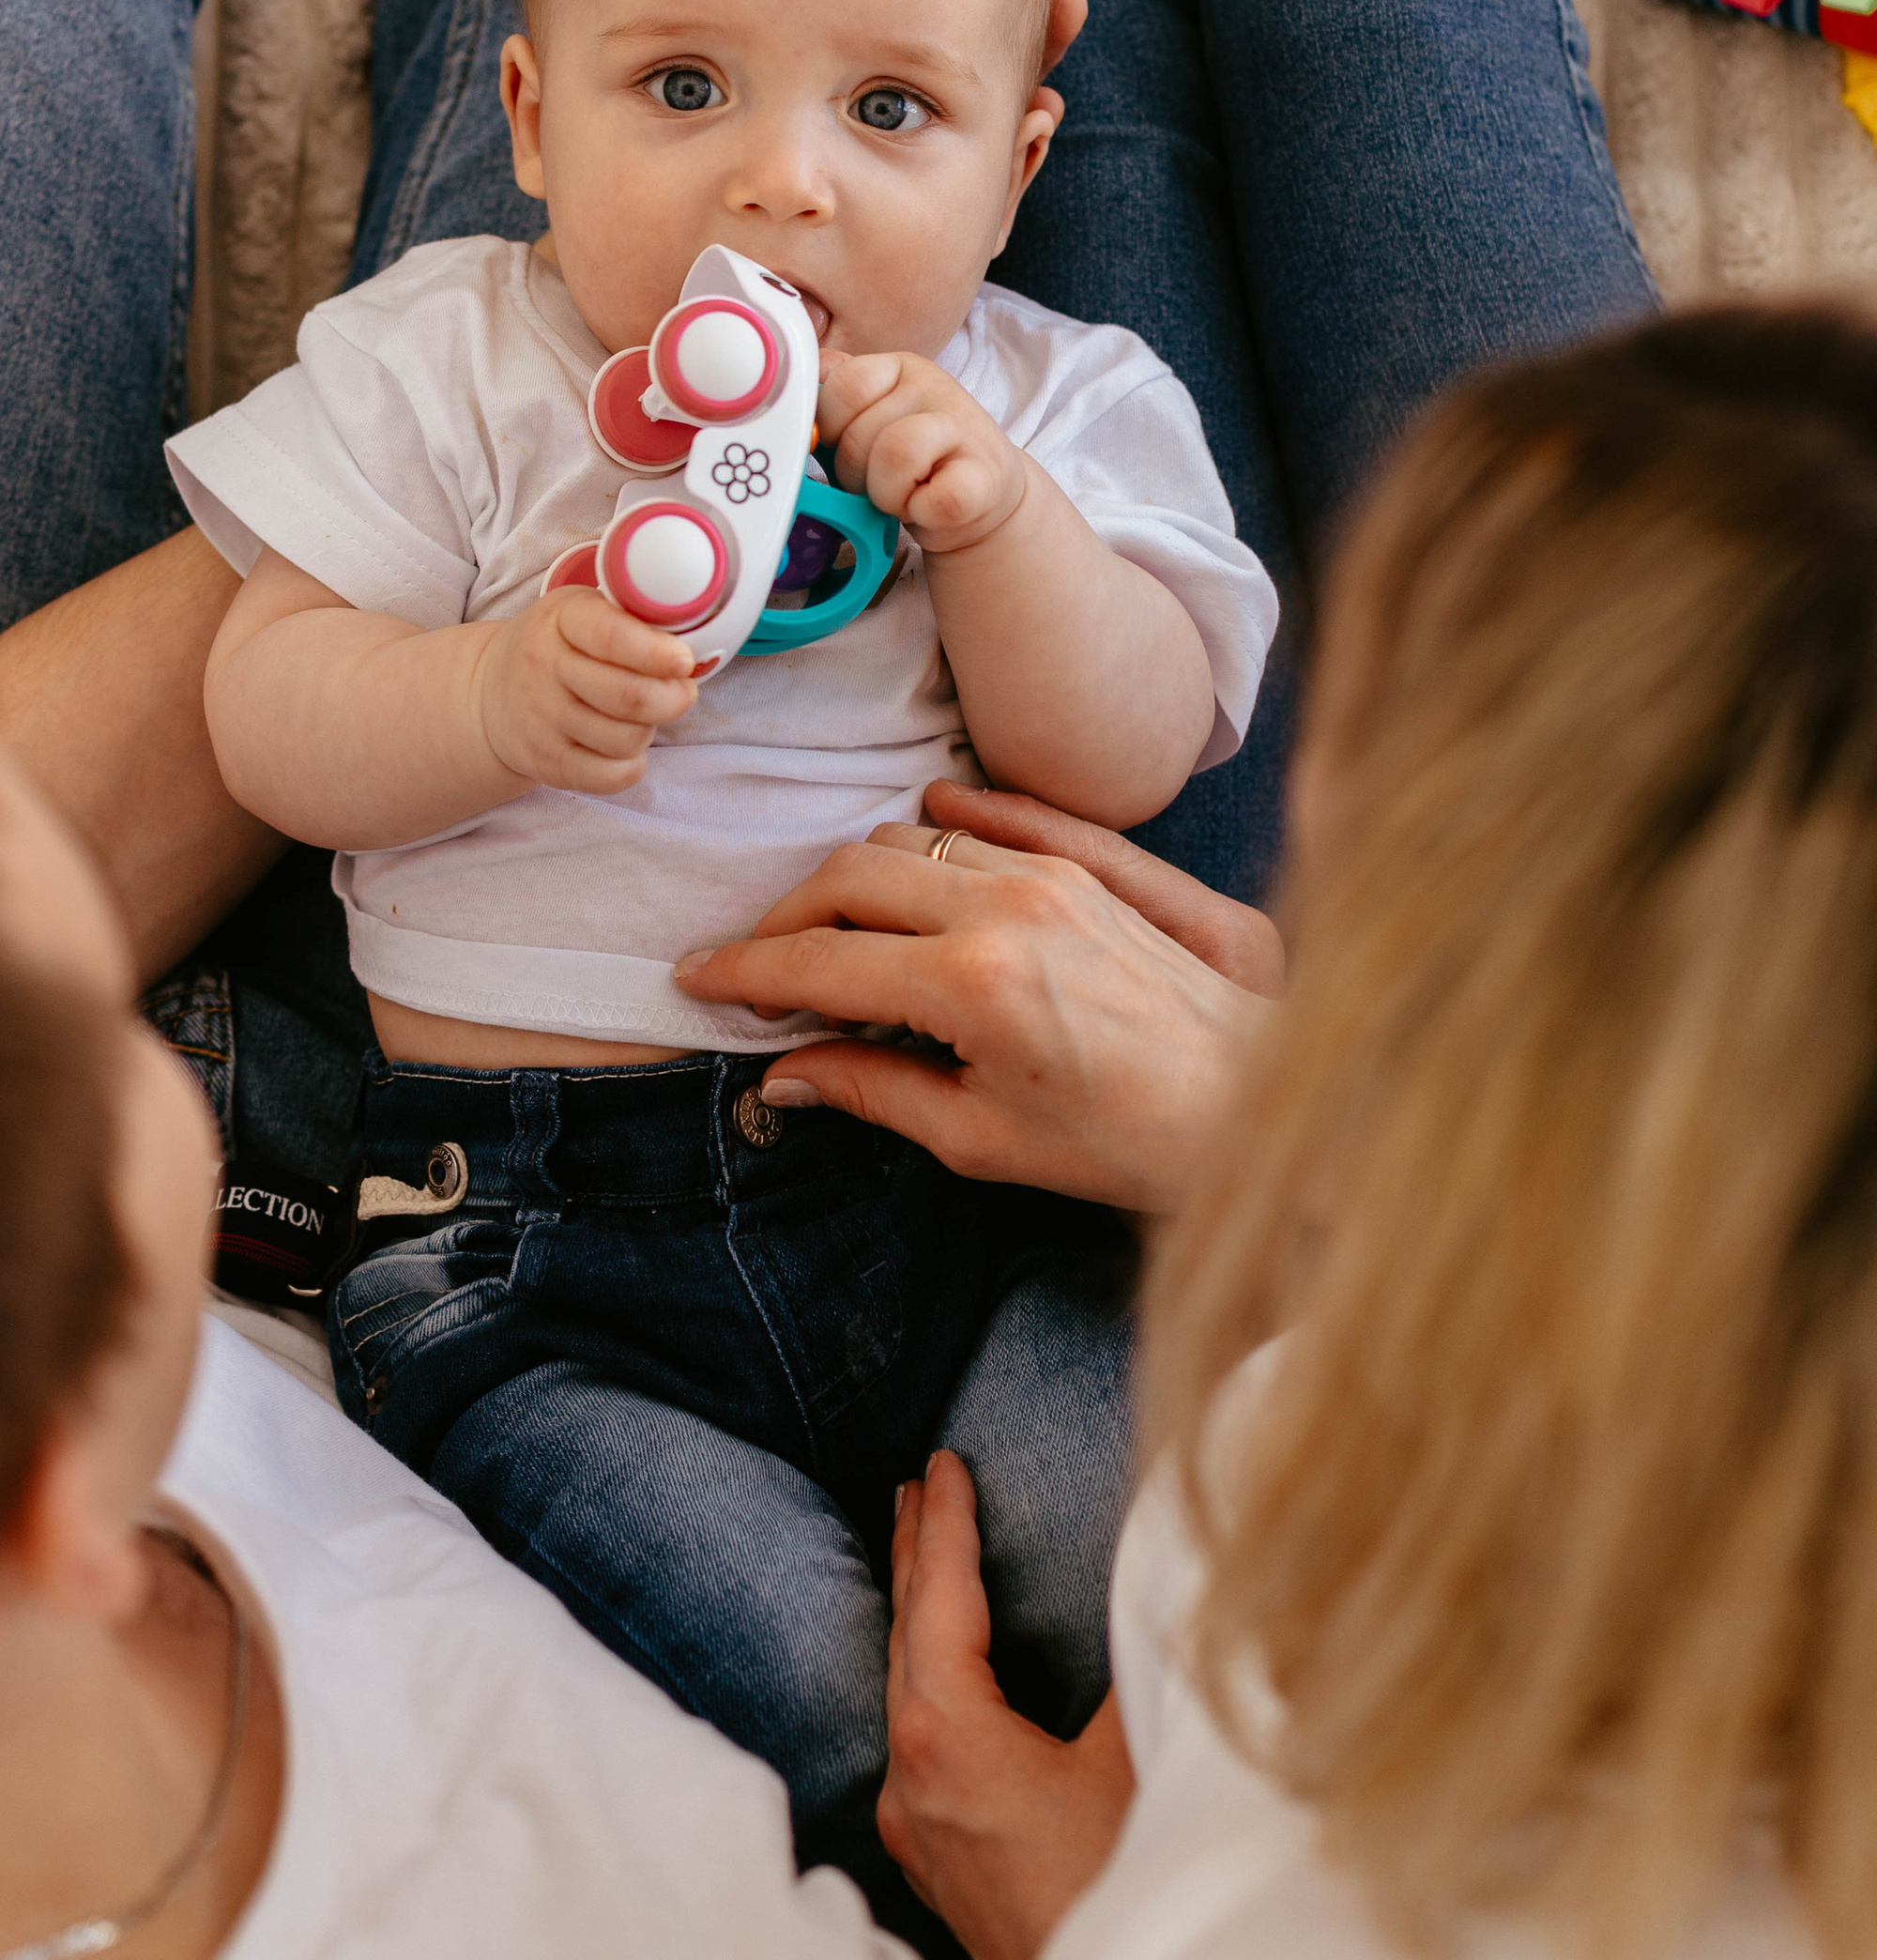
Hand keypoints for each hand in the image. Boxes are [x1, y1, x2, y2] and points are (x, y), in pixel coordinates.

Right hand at [474, 586, 696, 794]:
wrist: (488, 691)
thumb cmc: (557, 646)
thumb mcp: (584, 612)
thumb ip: (633, 623)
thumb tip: (689, 658)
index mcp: (562, 618)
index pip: (611, 637)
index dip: (657, 654)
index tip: (684, 662)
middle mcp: (544, 667)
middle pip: (629, 697)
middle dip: (673, 699)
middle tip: (681, 692)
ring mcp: (541, 718)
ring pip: (625, 739)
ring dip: (650, 730)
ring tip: (641, 717)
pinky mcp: (544, 761)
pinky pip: (608, 777)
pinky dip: (632, 766)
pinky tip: (626, 749)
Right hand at [674, 784, 1279, 1217]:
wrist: (1260, 1114)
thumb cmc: (1131, 1147)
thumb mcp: (985, 1139)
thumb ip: (874, 1090)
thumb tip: (786, 1074)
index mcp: (971, 985)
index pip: (820, 959)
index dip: (744, 970)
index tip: (698, 979)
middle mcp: (1007, 909)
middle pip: (850, 876)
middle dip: (785, 916)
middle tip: (756, 961)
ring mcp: (1055, 878)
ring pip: (913, 838)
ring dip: (855, 874)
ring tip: (832, 926)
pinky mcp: (1096, 868)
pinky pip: (998, 812)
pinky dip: (945, 814)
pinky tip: (920, 818)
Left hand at [817, 349, 1026, 552]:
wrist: (980, 496)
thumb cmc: (913, 460)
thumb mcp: (870, 418)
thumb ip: (836, 395)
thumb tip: (801, 385)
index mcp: (898, 367)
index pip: (842, 385)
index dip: (831, 428)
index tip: (845, 446)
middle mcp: (934, 386)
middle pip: (858, 433)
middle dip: (854, 473)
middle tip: (879, 479)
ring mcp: (964, 428)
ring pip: (894, 455)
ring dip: (886, 493)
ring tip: (903, 495)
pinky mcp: (986, 477)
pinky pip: (938, 499)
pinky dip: (922, 513)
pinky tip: (928, 508)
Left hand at [877, 1453, 1136, 1959]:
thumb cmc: (1125, 1890)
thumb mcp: (1138, 1760)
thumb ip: (1134, 1667)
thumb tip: (1146, 1586)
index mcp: (948, 1736)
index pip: (939, 1599)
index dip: (945, 1524)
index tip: (943, 1463)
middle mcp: (913, 1776)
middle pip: (907, 1638)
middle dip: (915, 1556)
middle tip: (916, 1486)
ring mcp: (917, 1825)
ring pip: (906, 1692)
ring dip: (919, 1618)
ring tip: (926, 1558)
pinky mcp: (934, 1862)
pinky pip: (916, 1742)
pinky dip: (928, 1681)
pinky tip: (945, 1675)